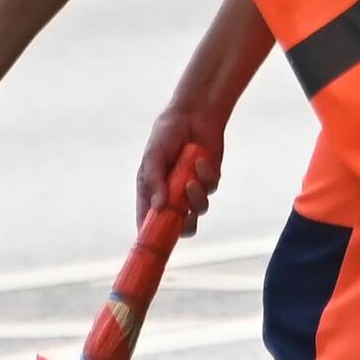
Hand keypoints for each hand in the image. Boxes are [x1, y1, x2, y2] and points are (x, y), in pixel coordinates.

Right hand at [138, 103, 223, 235]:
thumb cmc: (167, 134)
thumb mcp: (154, 156)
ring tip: (191, 180)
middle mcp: (172, 195)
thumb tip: (160, 207)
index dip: (152, 236)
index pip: (149, 222)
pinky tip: (200, 161)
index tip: (156, 245)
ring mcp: (191, 189)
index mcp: (152, 192)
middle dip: (183, 226)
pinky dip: (206, 177)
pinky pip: (210, 189)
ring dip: (196, 198)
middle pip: (179, 227)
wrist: (193, 114)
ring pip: (198, 210)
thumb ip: (155, 181)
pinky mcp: (209, 180)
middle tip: (185, 218)